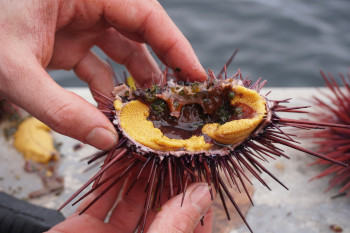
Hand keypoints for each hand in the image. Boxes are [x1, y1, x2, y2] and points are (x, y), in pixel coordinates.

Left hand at [0, 0, 206, 149]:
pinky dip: (106, 87)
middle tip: (176, 99)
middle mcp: (88, 3)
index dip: (176, 47)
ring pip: (121, 51)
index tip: (196, 76)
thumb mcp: (14, 69)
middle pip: (140, 34)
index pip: (147, 16)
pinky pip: (97, 63)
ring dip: (133, 83)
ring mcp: (77, 23)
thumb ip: (60, 108)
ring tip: (146, 112)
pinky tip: (109, 111)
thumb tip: (105, 139)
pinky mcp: (67, 41)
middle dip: (159, 68)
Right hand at [47, 168, 213, 232]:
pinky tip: (118, 159)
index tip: (200, 178)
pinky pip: (99, 199)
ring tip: (148, 151)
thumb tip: (203, 194)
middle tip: (173, 155)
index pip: (188, 229)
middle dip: (166, 182)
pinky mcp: (83, 229)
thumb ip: (176, 227)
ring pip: (129, 200)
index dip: (196, 204)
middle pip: (159, 209)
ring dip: (137, 175)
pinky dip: (108, 179)